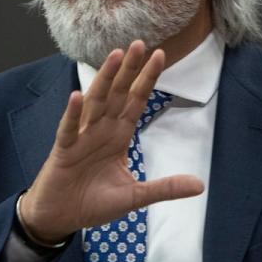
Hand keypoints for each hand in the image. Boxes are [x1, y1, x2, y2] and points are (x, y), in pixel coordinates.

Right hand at [19, 41, 204, 243]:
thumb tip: (199, 185)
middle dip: (129, 69)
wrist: (61, 217)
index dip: (147, 78)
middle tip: (140, 43)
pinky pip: (69, 129)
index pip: (136, 100)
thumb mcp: (135, 196)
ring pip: (95, 102)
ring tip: (115, 56)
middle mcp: (101, 129)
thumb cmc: (93, 202)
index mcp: (118, 135)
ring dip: (104, 79)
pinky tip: (77, 96)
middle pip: (118, 93)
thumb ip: (164, 188)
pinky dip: (73, 114)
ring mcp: (82, 137)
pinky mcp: (64, 150)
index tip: (161, 55)